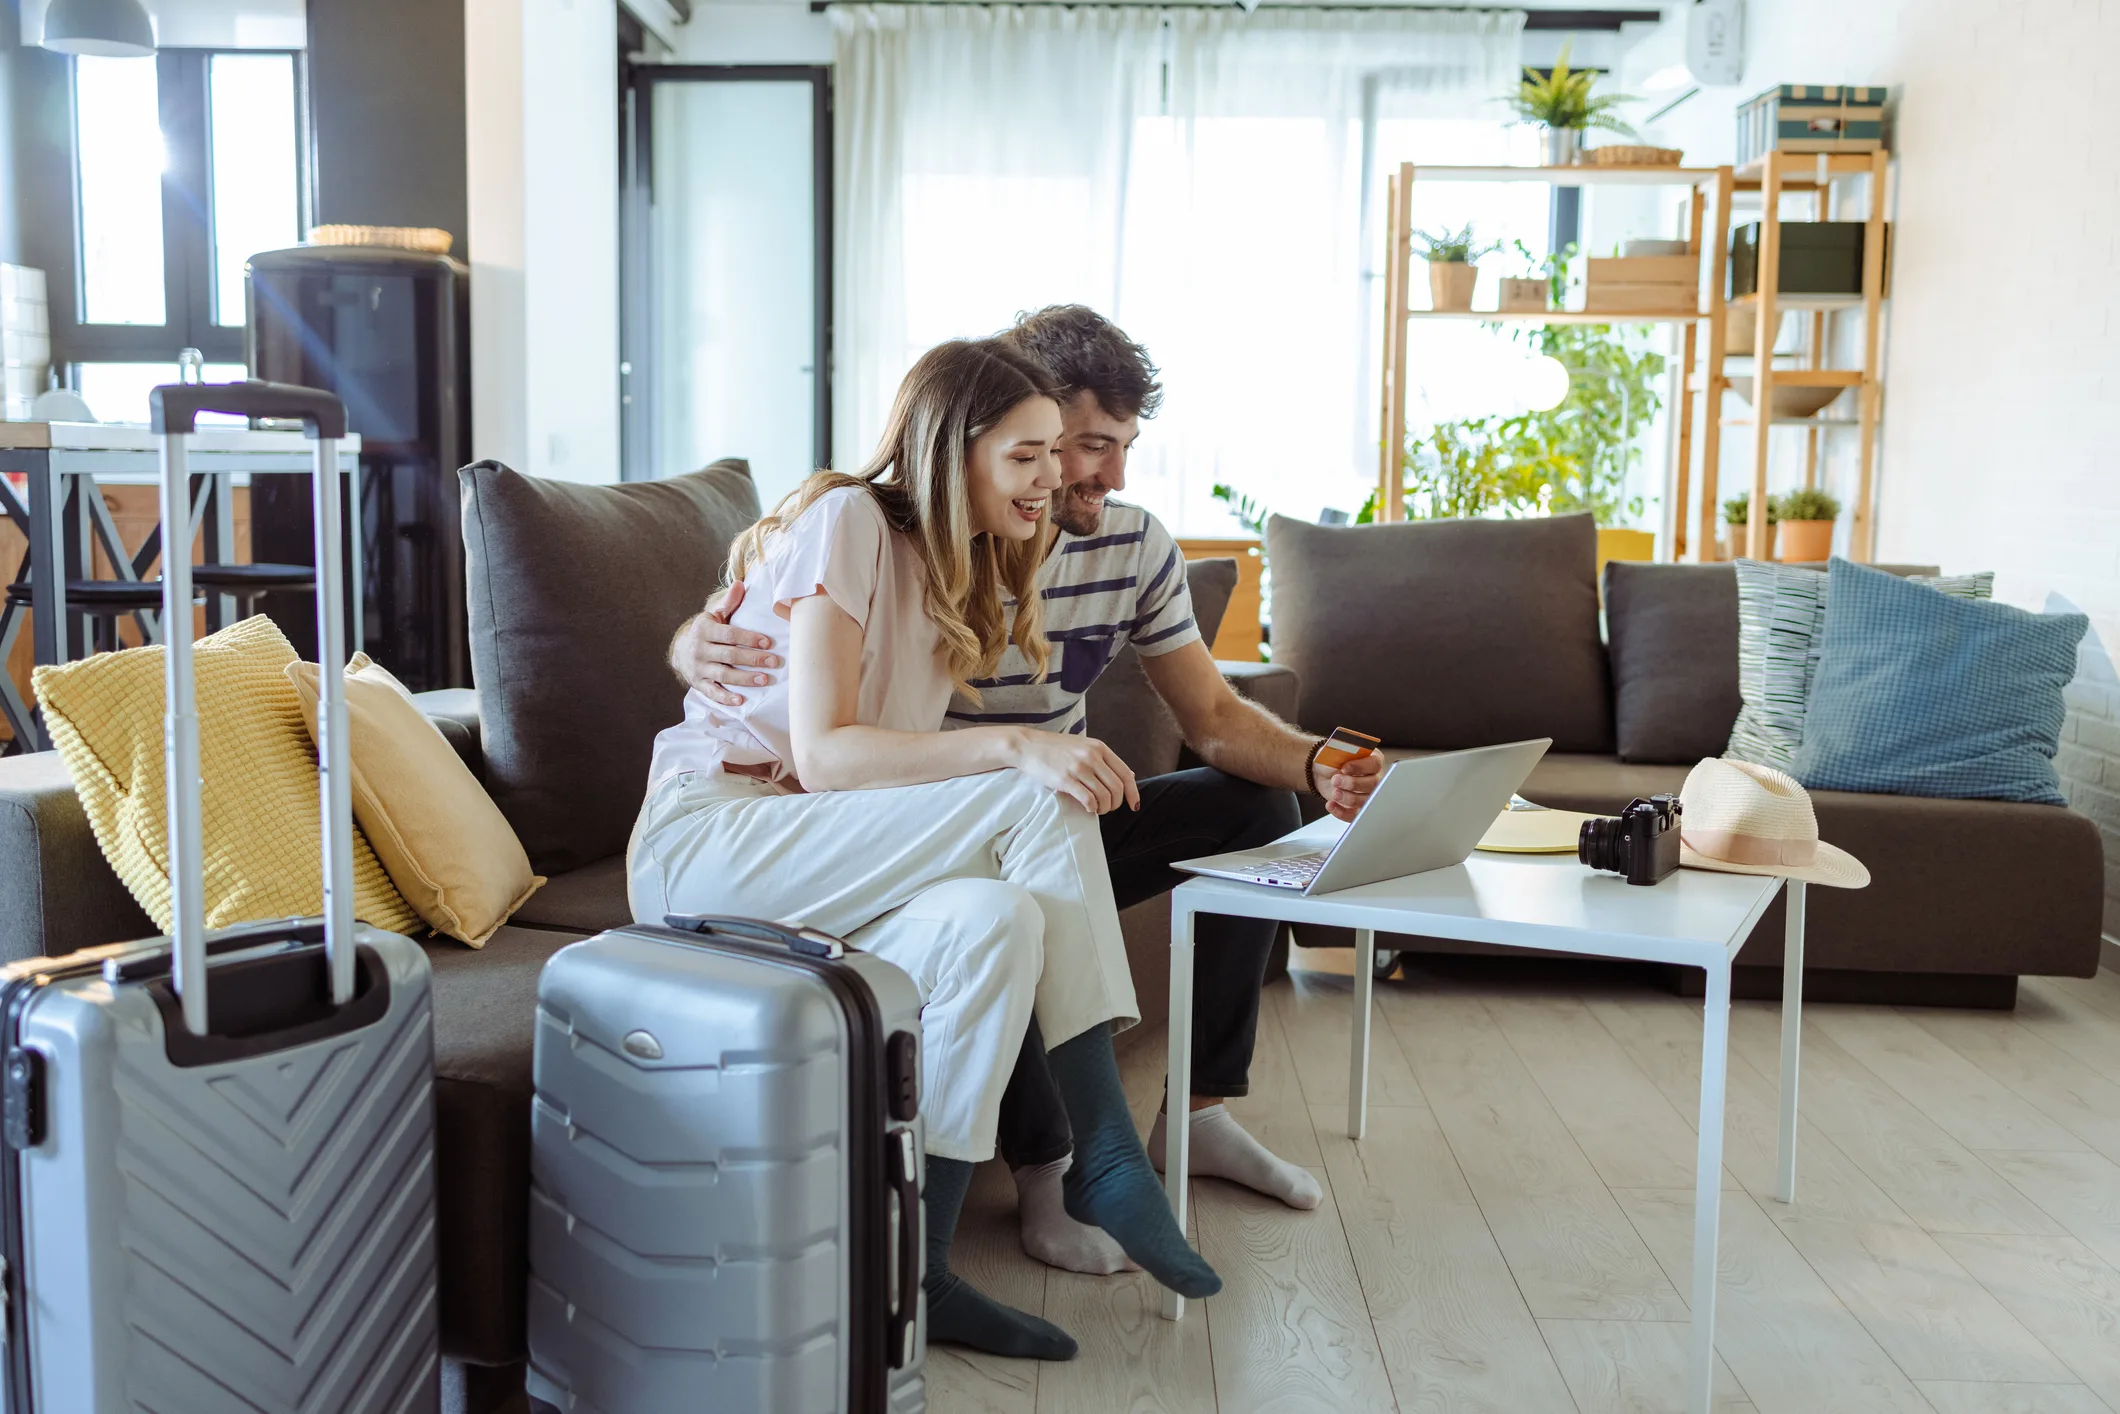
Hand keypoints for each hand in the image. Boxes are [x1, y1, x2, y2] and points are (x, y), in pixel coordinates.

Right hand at [667, 581, 781, 706]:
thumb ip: (728, 602)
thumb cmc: (707, 630)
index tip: (768, 642)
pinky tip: (741, 701)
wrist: (681, 650)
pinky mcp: (699, 684)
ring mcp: (698, 668)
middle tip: (774, 662)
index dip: (749, 638)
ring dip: (745, 679)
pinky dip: (726, 698)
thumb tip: (740, 584)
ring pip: (723, 675)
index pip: (730, 634)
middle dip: (753, 659)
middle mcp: (699, 649)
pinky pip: (713, 693)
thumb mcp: (714, 614)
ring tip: (765, 679)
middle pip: (729, 655)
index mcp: (704, 629)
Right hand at [1010, 729, 1140, 815]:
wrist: (1028, 745)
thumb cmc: (1055, 748)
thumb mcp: (1083, 745)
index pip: (1125, 774)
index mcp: (1099, 748)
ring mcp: (1079, 768)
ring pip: (1104, 796)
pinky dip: (1091, 808)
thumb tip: (1127, 776)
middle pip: (1116, 788)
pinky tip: (1087, 808)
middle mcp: (1092, 756)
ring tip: (1096, 809)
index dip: (1133, 792)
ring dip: (1103, 808)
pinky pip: (1088, 799)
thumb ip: (1102, 758)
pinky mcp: (1065, 779)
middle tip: (1107, 808)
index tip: (1134, 805)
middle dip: (1116, 803)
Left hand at [1315, 748, 1383, 823]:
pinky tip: (1331, 805)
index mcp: (1372, 759)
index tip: (1344, 767)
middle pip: (1373, 784)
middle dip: (1353, 783)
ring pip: (1366, 801)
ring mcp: (1368, 794)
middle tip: (1335, 780)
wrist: (1321, 772)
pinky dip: (1342, 812)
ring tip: (1334, 793)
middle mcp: (1374, 777)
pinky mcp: (1358, 807)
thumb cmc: (1332, 758)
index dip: (1360, 767)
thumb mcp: (1334, 749)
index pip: (1375, 763)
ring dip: (1347, 798)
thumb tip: (1344, 750)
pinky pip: (1355, 815)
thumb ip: (1341, 748)